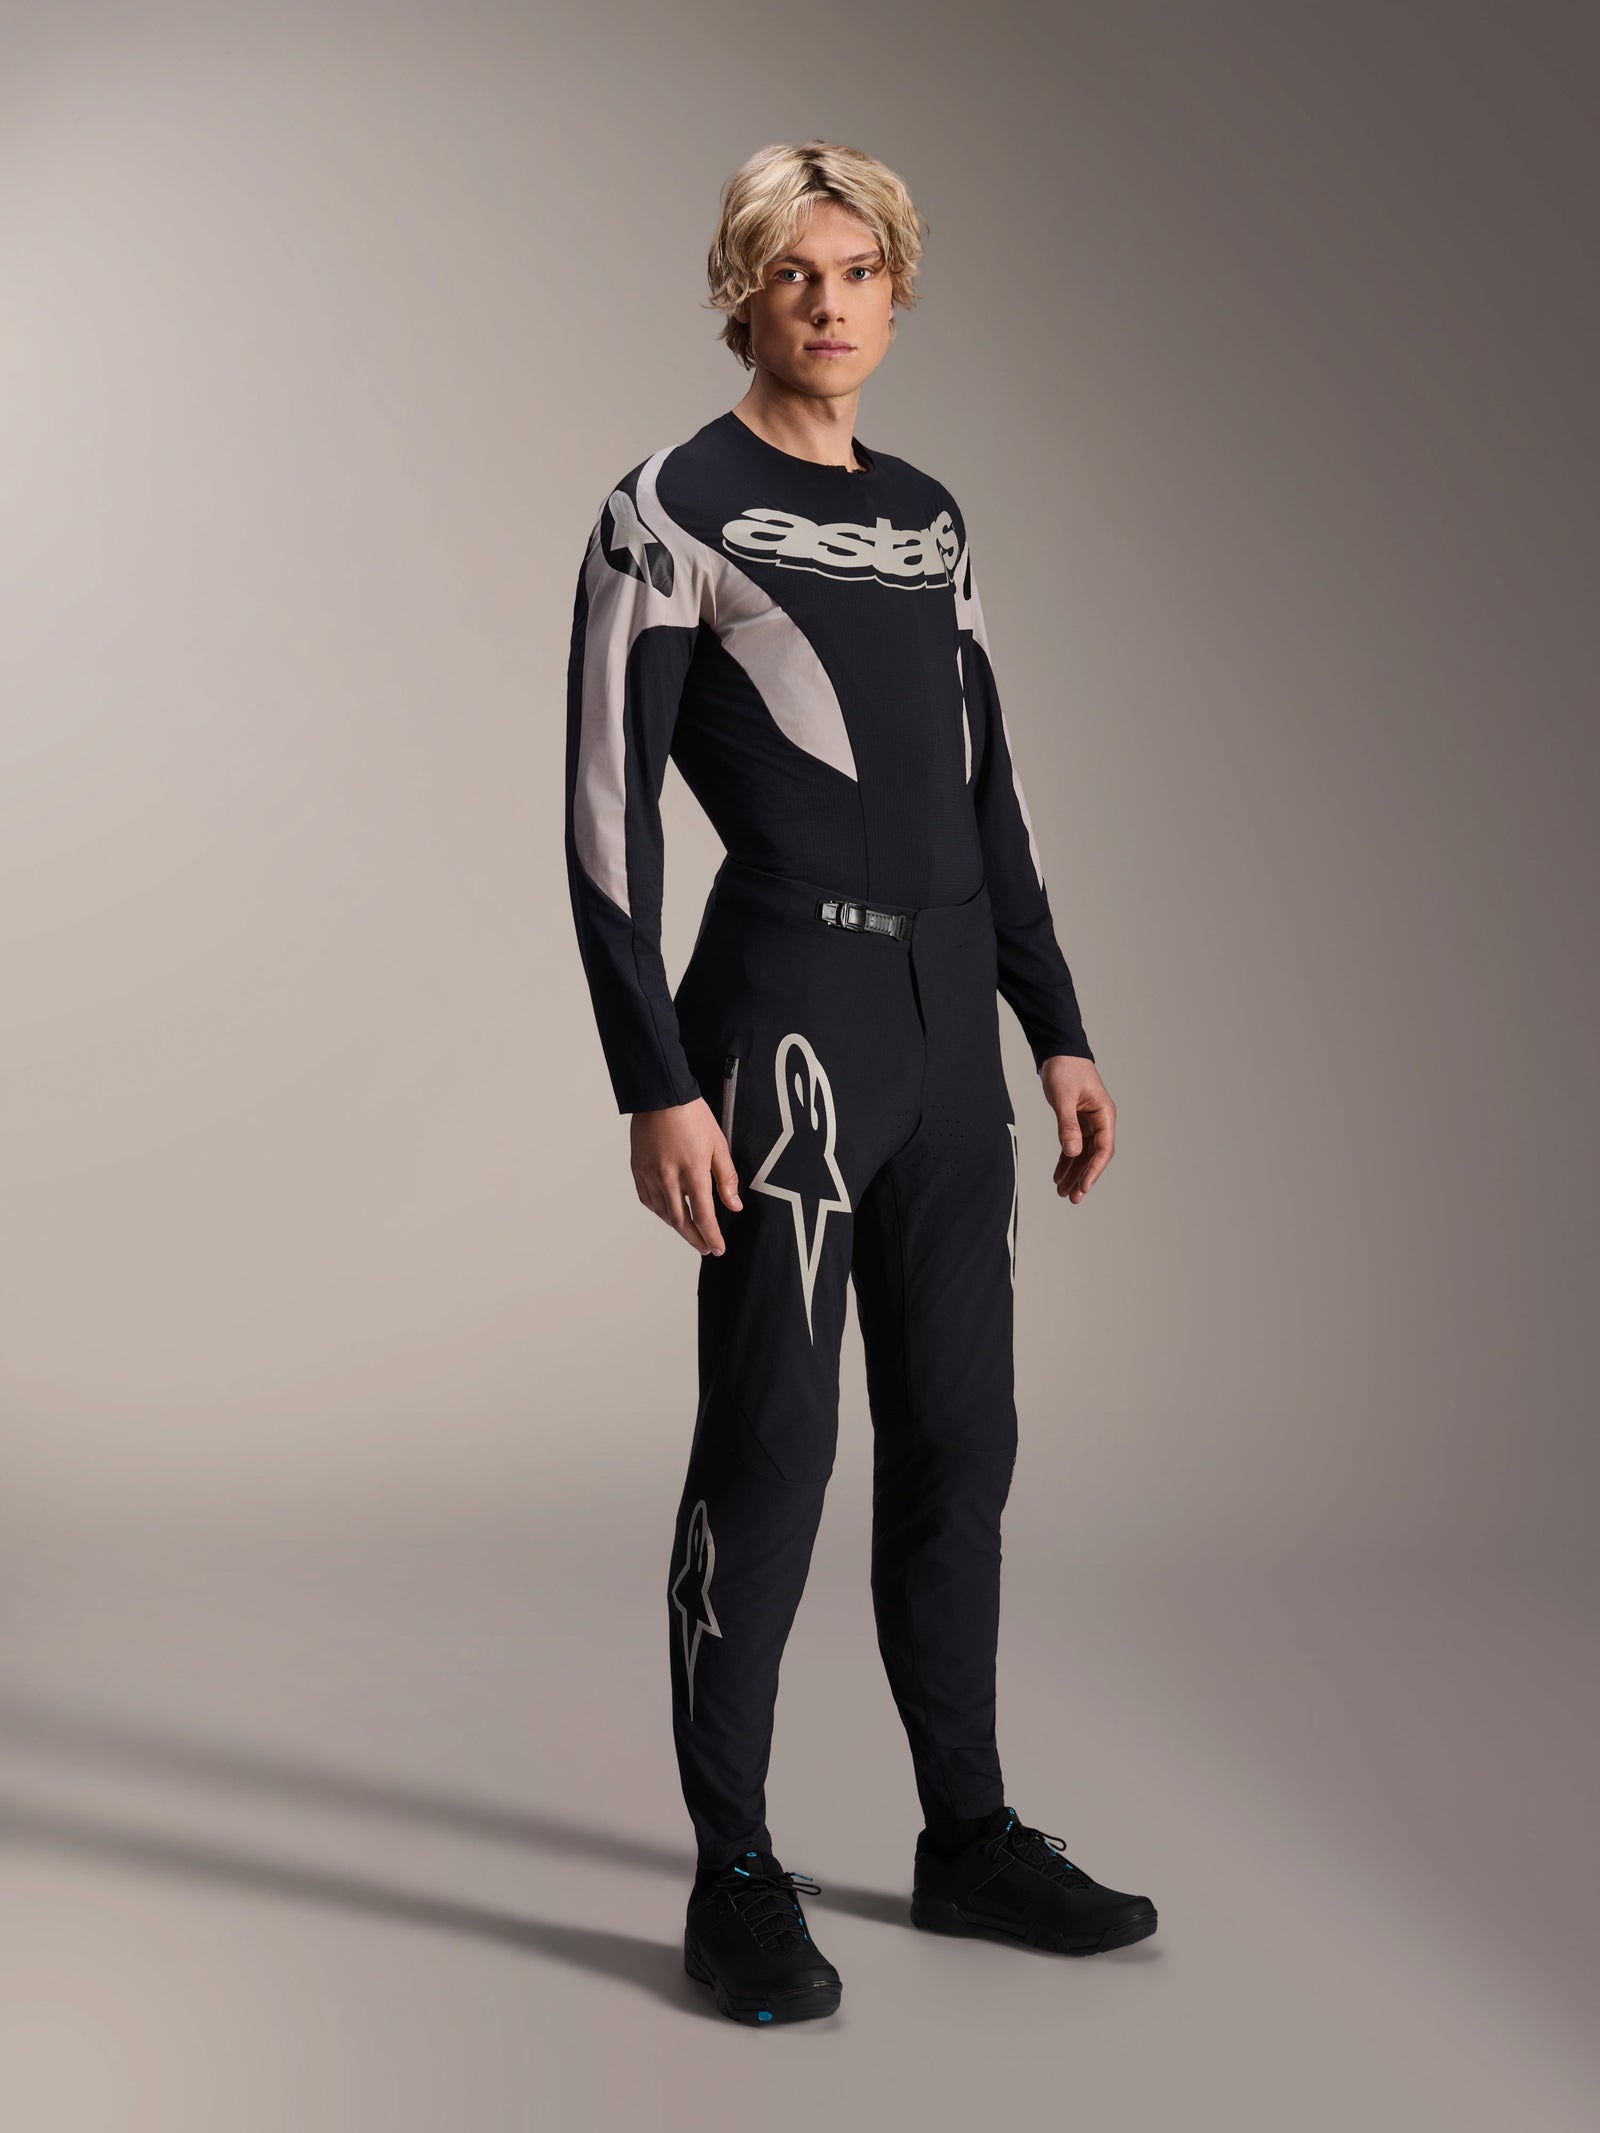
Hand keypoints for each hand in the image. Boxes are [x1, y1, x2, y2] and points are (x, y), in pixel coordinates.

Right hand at [630, 1098, 742, 1253]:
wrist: (661, 1096)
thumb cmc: (692, 1116)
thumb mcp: (718, 1145)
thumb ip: (726, 1179)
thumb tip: (734, 1206)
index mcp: (693, 1172)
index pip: (704, 1216)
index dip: (711, 1236)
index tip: (718, 1248)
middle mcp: (669, 1178)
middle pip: (681, 1221)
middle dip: (695, 1239)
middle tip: (705, 1248)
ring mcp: (650, 1174)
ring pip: (663, 1213)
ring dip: (677, 1227)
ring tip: (690, 1232)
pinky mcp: (638, 1169)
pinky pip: (647, 1199)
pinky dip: (659, 1211)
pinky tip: (668, 1213)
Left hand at [1039, 1056, 1116, 1203]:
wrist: (1058, 1052)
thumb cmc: (1065, 1069)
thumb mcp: (1064, 1098)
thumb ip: (1068, 1125)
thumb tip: (1073, 1152)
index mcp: (1104, 1114)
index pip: (1103, 1149)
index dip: (1094, 1170)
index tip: (1084, 1187)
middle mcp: (1100, 1120)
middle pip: (1094, 1156)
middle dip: (1083, 1177)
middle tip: (1072, 1198)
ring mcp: (1089, 1122)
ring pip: (1083, 1154)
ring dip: (1074, 1173)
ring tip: (1062, 1192)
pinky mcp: (1076, 1121)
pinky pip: (1073, 1146)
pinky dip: (1066, 1161)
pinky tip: (1058, 1175)